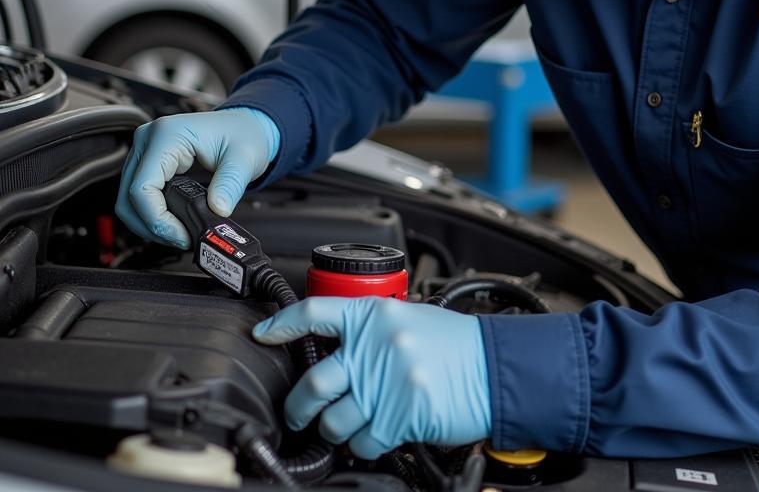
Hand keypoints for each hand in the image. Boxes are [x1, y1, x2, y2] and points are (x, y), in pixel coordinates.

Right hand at [116, 108, 279, 247]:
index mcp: (167, 134)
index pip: (142, 187)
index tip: (180, 235)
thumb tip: (218, 210)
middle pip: (128, 197)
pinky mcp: (148, 163)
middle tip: (180, 239)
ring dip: (149, 223)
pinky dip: (152, 214)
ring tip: (178, 234)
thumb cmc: (242, 135)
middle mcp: (148, 140)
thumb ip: (231, 185)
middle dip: (151, 226)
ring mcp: (145, 151)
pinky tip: (172, 223)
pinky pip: (139, 196)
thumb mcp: (244, 159)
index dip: (156, 219)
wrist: (245, 126)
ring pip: (129, 200)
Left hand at [252, 297, 491, 457]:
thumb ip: (372, 332)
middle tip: (298, 411)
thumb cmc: (456, 344)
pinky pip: (361, 442)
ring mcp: (385, 384)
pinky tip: (375, 434)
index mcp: (376, 315)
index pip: (315, 313)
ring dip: (334, 430)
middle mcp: (376, 346)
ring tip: (346, 425)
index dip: (282, 324)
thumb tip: (334, 350)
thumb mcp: (411, 320)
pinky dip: (363, 445)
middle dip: (298, 406)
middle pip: (313, 383)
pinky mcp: (398, 417)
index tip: (264, 333)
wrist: (495, 366)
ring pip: (333, 420)